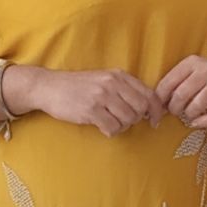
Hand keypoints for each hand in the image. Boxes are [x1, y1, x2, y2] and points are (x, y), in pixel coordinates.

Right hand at [37, 67, 165, 138]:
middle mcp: (112, 83)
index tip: (155, 121)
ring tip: (110, 122)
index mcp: (119, 75)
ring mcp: (101, 96)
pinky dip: (110, 131)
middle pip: (141, 108)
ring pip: (128, 119)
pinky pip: (112, 127)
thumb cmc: (78, 87)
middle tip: (124, 121)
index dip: (156, 110)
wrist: (49, 87)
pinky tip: (102, 126)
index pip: (148, 93)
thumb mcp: (104, 80)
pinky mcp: (91, 109)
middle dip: (136, 119)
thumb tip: (148, 108)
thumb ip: (124, 89)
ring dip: (121, 126)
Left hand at [155, 47, 206, 129]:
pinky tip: (197, 122)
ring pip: (196, 106)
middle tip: (175, 112)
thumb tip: (157, 106)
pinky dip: (202, 123)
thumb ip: (175, 83)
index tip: (160, 107)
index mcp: (192, 62)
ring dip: (188, 115)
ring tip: (188, 114)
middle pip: (181, 95)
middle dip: (174, 109)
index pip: (168, 82)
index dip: (160, 99)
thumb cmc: (206, 75)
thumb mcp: (191, 70)